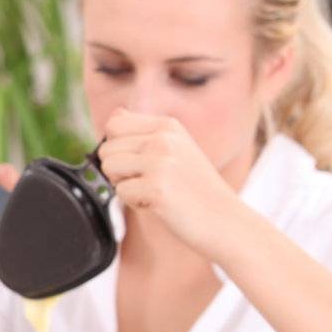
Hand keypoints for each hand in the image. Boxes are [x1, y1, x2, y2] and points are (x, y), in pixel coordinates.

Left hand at [98, 110, 245, 258]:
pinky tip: (159, 204)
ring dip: (125, 186)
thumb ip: (143, 132)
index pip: (114, 124)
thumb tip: (115, 112)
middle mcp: (163, 139)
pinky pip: (120, 192)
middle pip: (106, 149)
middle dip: (119, 170)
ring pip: (109, 168)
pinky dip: (135, 203)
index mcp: (168, 126)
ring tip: (154, 190)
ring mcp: (160, 162)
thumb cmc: (195, 188)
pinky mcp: (156, 187)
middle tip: (150, 181)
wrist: (224, 219)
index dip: (117, 147)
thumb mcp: (175, 148)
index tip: (139, 162)